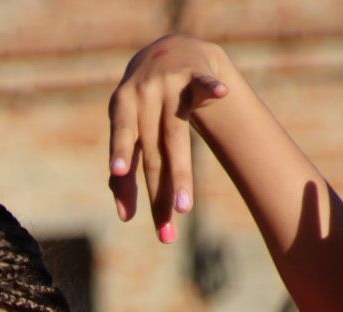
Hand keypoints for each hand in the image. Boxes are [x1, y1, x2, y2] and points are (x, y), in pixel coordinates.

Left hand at [107, 35, 230, 241]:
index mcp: (122, 108)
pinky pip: (204, 83)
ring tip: (184, 208)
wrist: (167, 49)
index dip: (120, 157)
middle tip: (165, 231)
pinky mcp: (195, 74)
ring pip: (176, 134)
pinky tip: (222, 94)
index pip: (125, 142)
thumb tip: (124, 217)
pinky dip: (212, 88)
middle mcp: (144, 96)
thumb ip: (125, 170)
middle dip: (159, 193)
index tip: (119, 186)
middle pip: (153, 152)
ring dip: (180, 173)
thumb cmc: (143, 103)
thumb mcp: (129, 129)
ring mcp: (170, 85)